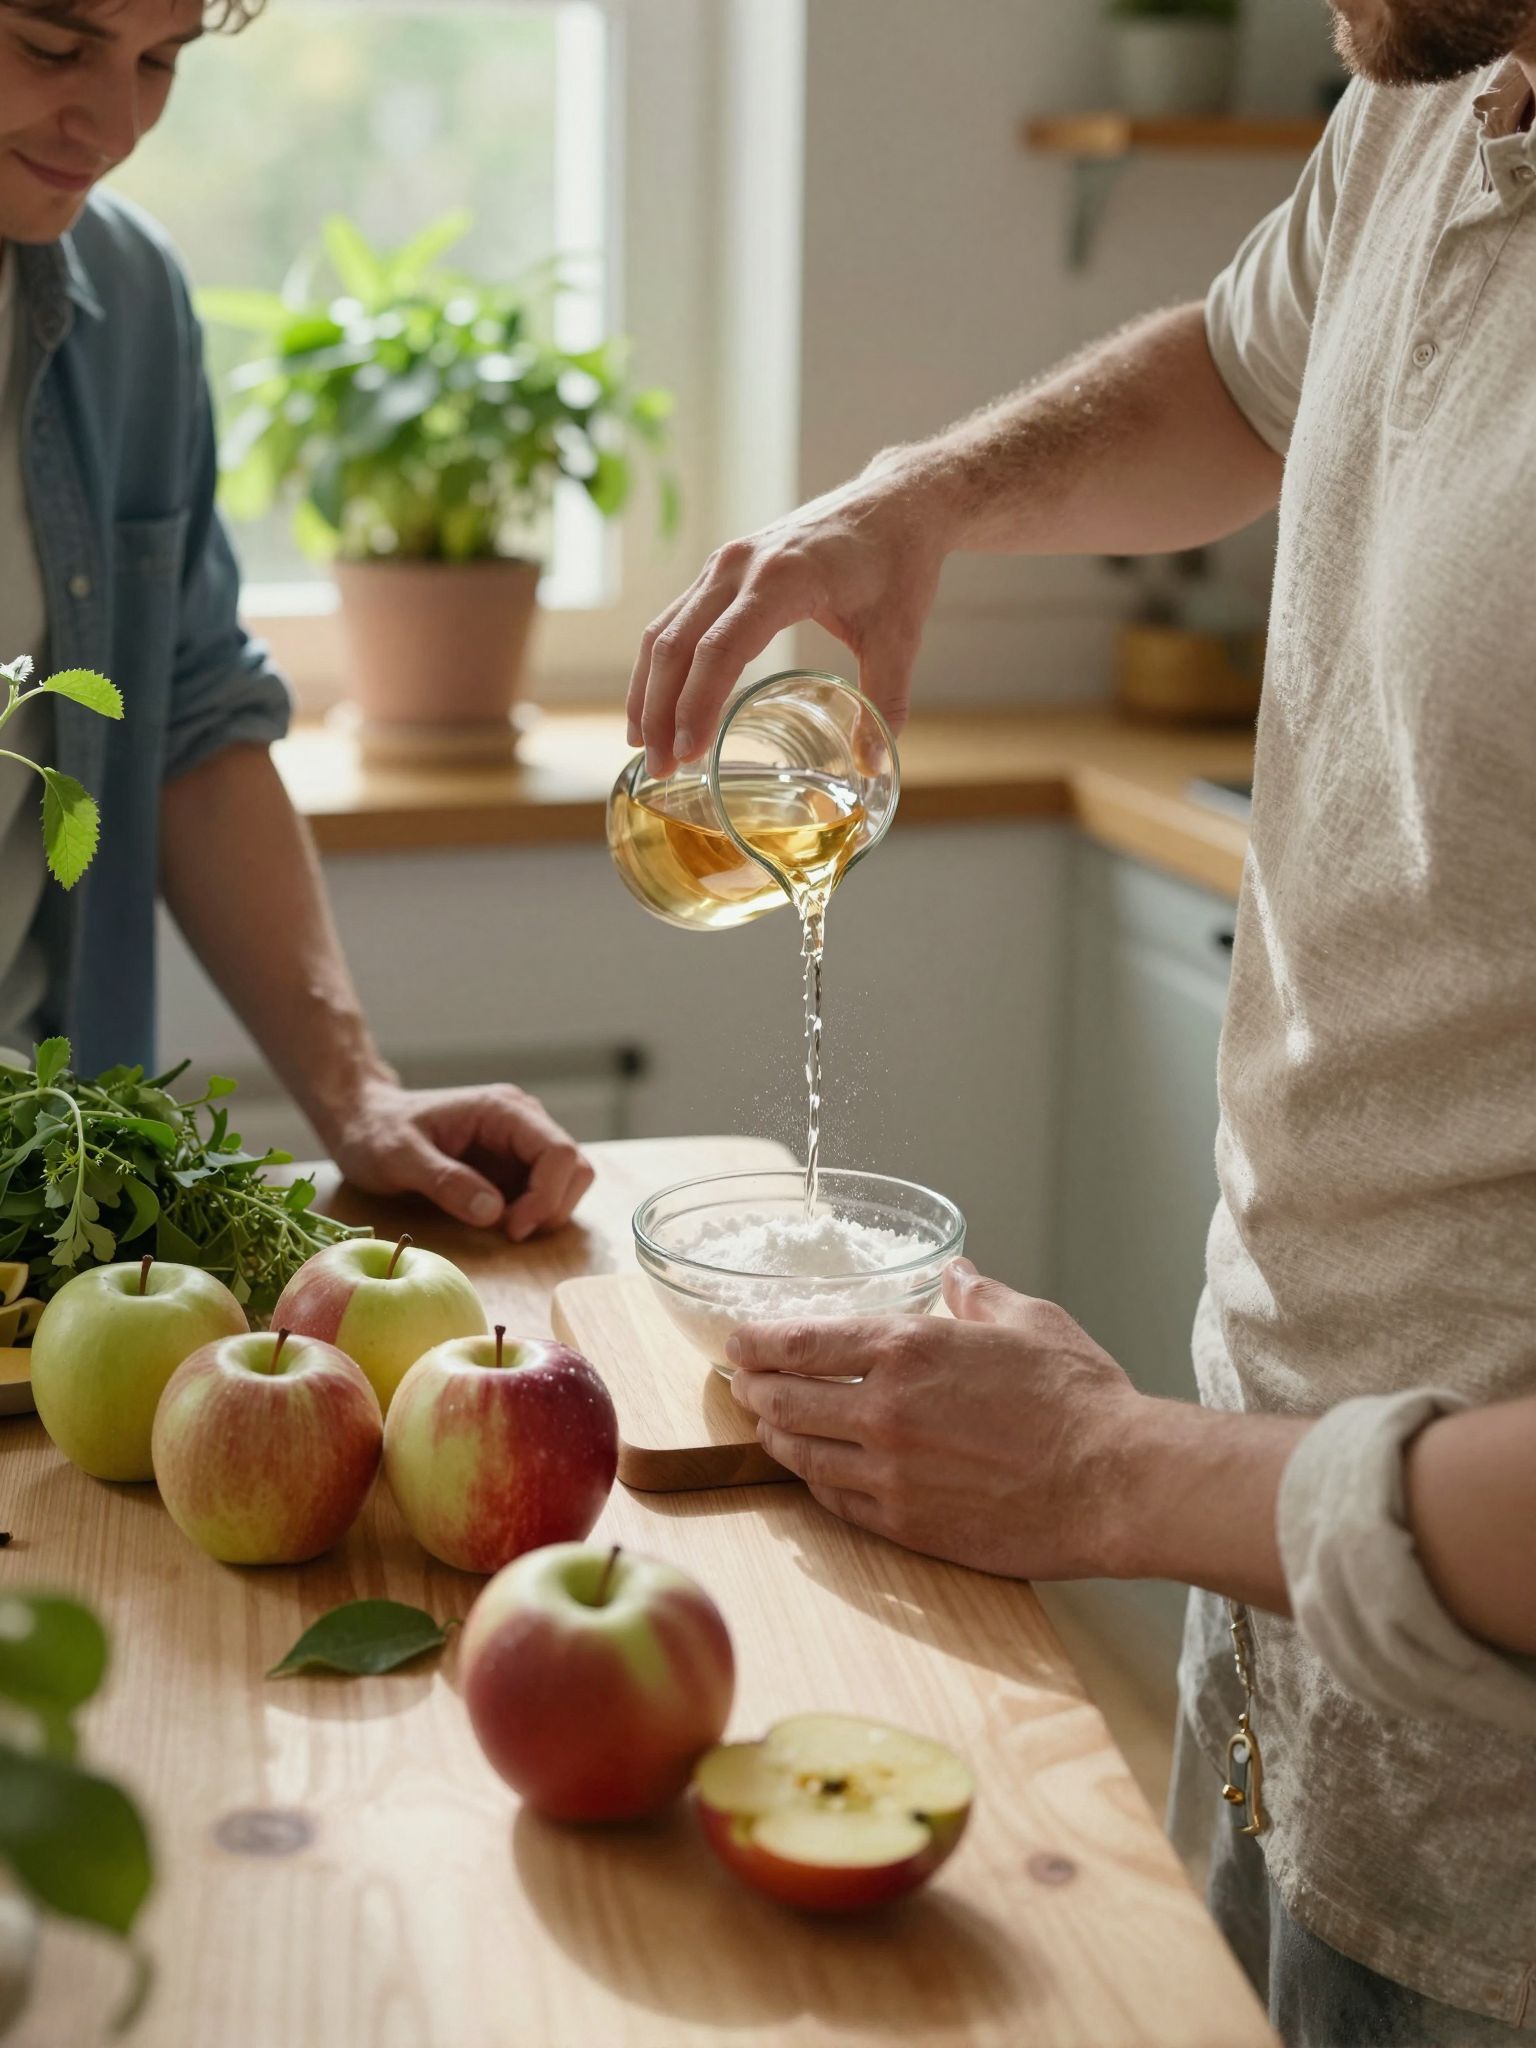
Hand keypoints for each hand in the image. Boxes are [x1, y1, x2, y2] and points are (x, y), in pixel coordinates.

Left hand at [326, 1079, 594, 1240]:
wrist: (363, 1120)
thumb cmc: (375, 1133)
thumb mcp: (398, 1157)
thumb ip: (444, 1181)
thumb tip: (494, 1211)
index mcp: (502, 1110)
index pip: (560, 1152)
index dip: (547, 1196)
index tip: (512, 1229)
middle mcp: (522, 1121)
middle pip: (575, 1167)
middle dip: (551, 1207)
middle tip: (509, 1232)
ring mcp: (520, 1143)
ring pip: (568, 1181)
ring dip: (545, 1212)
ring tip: (501, 1226)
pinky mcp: (514, 1164)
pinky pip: (546, 1191)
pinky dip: (533, 1214)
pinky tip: (497, 1221)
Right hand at [627, 455, 952, 776]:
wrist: (896, 501)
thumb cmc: (899, 562)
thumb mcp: (900, 635)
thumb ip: (886, 699)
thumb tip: (876, 765)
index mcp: (783, 578)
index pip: (721, 649)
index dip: (698, 704)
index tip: (689, 754)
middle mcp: (741, 565)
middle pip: (677, 644)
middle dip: (661, 711)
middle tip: (660, 768)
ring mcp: (725, 563)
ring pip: (664, 630)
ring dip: (648, 691)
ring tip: (644, 748)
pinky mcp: (722, 568)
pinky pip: (675, 618)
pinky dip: (658, 665)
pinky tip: (656, 704)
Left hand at [727, 1259, 1149, 1578]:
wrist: (1114, 1481)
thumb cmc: (1079, 1398)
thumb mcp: (1029, 1321)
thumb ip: (978, 1296)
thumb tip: (956, 1275)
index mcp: (908, 1349)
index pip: (801, 1342)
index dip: (758, 1343)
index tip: (739, 1343)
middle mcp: (884, 1411)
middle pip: (785, 1401)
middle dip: (754, 1391)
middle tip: (744, 1386)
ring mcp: (890, 1474)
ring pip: (802, 1456)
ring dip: (775, 1438)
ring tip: (767, 1428)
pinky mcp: (907, 1525)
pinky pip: (837, 1503)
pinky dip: (816, 1483)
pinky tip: (815, 1473)